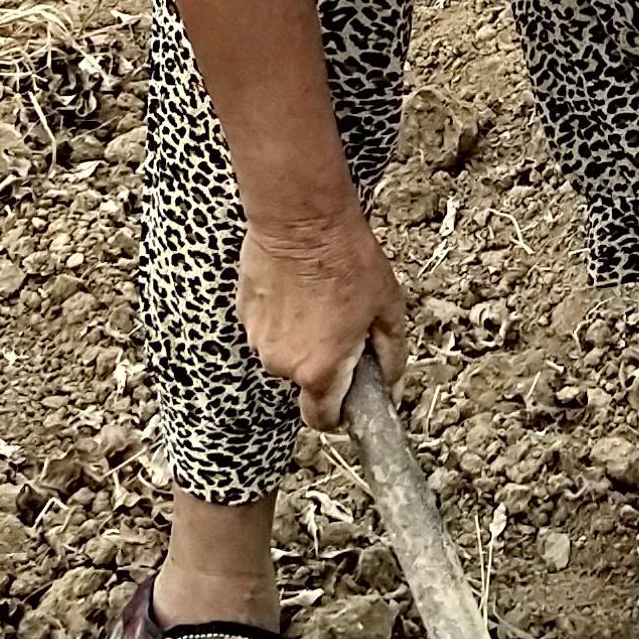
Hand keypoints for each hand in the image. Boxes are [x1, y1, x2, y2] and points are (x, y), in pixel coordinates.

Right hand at [236, 197, 410, 428]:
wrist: (301, 218)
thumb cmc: (347, 258)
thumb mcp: (388, 308)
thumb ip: (391, 356)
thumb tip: (393, 385)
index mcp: (320, 370)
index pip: (322, 420)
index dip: (339, 413)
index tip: (350, 394)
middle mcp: (283, 363)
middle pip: (306, 381)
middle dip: (325, 363)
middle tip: (345, 326)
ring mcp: (259, 339)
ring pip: (286, 353)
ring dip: (302, 338)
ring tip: (321, 300)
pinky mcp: (245, 314)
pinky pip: (269, 328)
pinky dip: (284, 317)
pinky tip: (300, 289)